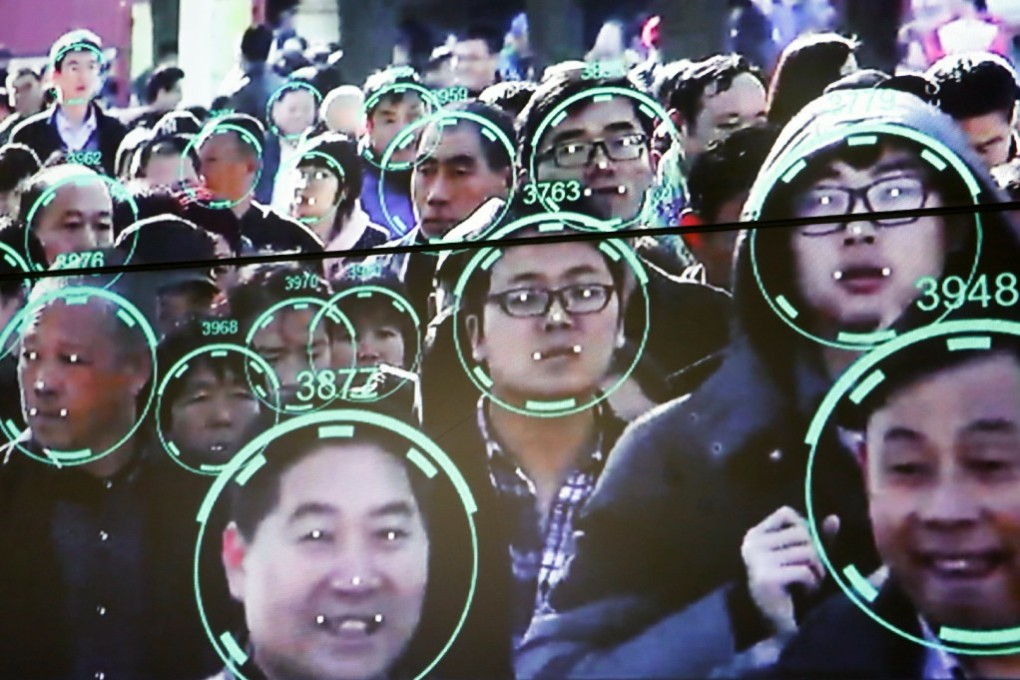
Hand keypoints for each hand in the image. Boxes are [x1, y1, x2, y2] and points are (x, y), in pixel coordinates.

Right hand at [741, 506, 839, 634]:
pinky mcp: (767, 577)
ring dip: (817, 570)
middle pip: (801, 532)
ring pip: (807, 551)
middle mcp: (753, 544)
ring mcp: (758, 560)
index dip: (803, 528)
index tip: (804, 548)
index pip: (786, 513)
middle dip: (815, 552)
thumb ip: (815, 538)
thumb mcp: (799, 558)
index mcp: (756, 535)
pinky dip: (812, 583)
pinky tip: (806, 592)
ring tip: (811, 582)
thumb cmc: (786, 588)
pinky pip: (804, 571)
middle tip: (813, 572)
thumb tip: (834, 519)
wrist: (770, 624)